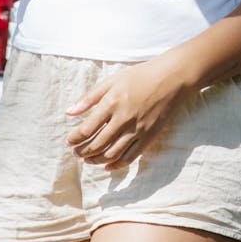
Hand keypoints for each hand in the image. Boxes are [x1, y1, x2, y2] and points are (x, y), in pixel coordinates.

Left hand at [65, 57, 189, 169]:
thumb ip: (90, 97)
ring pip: (111, 154)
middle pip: (97, 144)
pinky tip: (107, 166)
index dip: (75, 138)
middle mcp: (123, 119)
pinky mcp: (149, 137)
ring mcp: (137, 130)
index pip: (87, 129)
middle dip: (82, 151)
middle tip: (75, 152)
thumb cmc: (140, 76)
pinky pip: (130, 157)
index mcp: (112, 102)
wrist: (171, 78)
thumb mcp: (113, 80)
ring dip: (95, 160)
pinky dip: (116, 165)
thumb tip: (69, 112)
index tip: (69, 141)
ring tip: (87, 159)